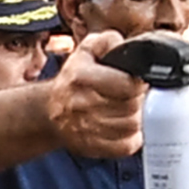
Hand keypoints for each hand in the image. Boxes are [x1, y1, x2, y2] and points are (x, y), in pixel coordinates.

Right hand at [43, 32, 144, 160]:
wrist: (51, 110)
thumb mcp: (87, 49)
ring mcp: (86, 129)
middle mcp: (82, 103)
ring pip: (131, 127)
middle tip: (133, 96)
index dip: (138, 83)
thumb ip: (109, 41)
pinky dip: (132, 138)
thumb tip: (124, 47)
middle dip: (138, 100)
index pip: (126, 84)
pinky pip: (125, 147)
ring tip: (129, 109)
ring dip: (136, 118)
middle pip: (132, 106)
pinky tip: (126, 128)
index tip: (137, 81)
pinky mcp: (92, 147)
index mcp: (82, 76)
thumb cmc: (74, 79)